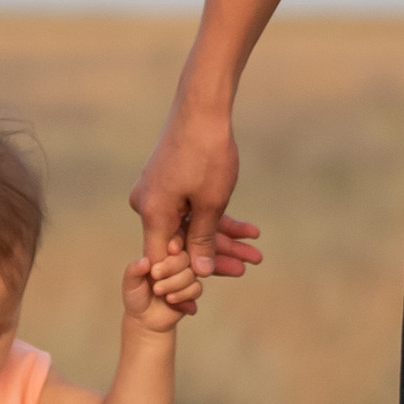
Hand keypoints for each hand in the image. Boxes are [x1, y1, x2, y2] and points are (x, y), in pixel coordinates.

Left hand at [124, 245, 202, 325]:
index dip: (175, 243)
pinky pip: (196, 289)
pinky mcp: (192, 291)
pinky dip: (183, 295)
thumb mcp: (130, 283)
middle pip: (185, 257)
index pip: (174, 241)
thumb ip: (134, 270)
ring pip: (191, 273)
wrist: (145, 320)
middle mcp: (176, 263)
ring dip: (175, 283)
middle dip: (171, 267)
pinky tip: (171, 300)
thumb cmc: (137, 297)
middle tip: (155, 275)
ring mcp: (186, 276)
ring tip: (159, 292)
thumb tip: (145, 260)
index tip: (169, 250)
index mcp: (162, 254)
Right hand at [130, 102, 262, 282]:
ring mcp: (157, 193)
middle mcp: (147, 205)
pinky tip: (246, 229)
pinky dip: (213, 218)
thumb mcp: (210, 203)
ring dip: (221, 238)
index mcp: (152, 214)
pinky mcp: (168, 182)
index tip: (205, 297)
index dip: (184, 280)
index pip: (163, 262)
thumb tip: (200, 272)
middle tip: (248, 267)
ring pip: (189, 226)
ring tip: (255, 252)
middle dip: (215, 256)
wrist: (202, 106)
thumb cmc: (206, 154)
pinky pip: (189, 209)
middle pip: (179, 244)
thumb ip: (203, 240)